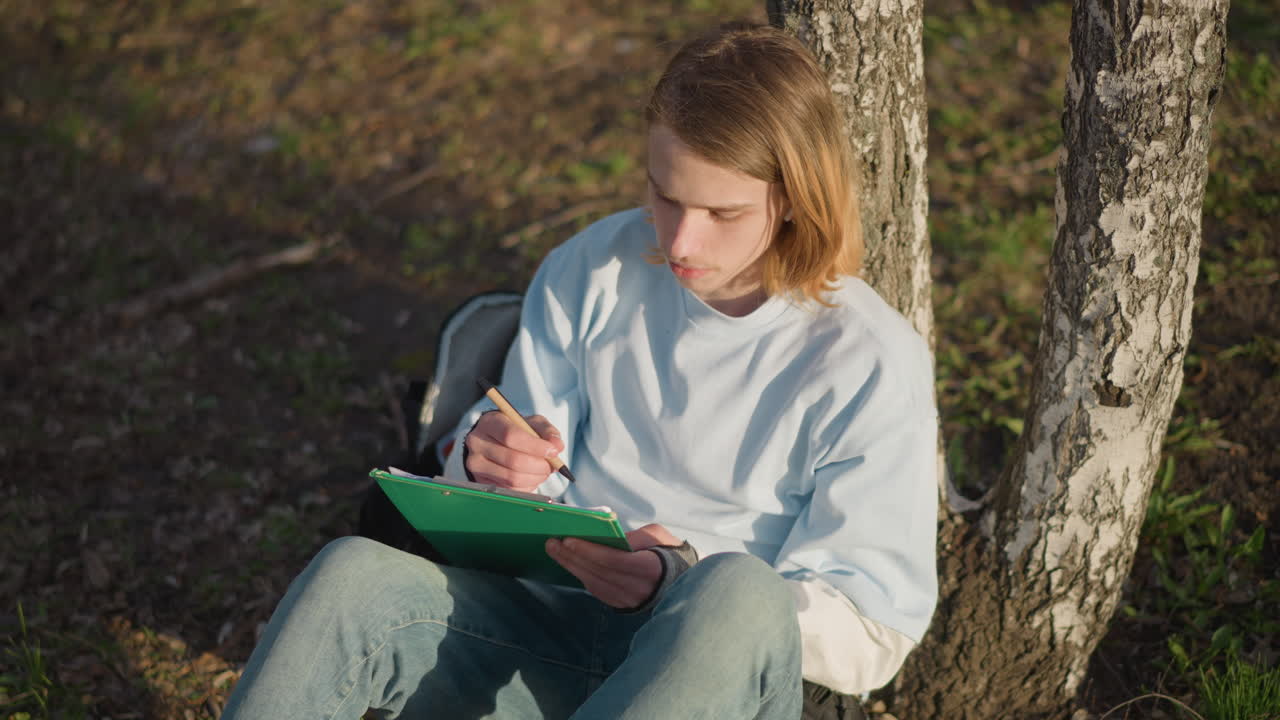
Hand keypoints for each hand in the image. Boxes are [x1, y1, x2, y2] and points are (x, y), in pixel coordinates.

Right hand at [464, 411, 564, 491]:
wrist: (494, 442)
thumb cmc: (517, 430)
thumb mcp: (532, 423)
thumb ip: (547, 431)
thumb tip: (557, 446)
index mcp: (490, 422)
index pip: (511, 436)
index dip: (535, 446)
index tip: (552, 451)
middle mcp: (477, 442)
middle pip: (513, 460)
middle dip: (539, 465)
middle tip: (552, 465)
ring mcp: (476, 464)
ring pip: (512, 478)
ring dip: (535, 478)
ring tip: (543, 471)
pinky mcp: (481, 481)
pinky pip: (510, 490)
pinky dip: (527, 486)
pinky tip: (531, 477)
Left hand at [546, 523, 682, 608]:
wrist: (680, 582)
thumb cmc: (667, 552)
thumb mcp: (658, 536)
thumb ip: (636, 536)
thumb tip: (611, 538)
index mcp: (648, 568)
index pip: (613, 560)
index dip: (590, 551)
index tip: (569, 539)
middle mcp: (636, 588)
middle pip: (597, 572)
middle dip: (572, 556)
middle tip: (551, 542)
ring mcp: (626, 599)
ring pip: (592, 583)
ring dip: (570, 566)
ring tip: (553, 549)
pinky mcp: (619, 604)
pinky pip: (595, 590)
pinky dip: (580, 575)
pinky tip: (567, 563)